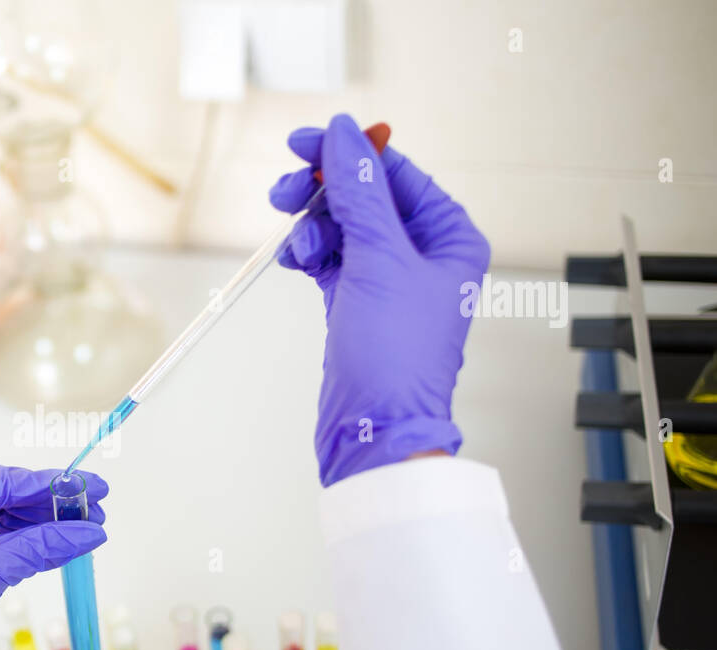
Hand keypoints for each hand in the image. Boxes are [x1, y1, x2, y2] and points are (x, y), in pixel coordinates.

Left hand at [0, 458, 107, 649]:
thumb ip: (37, 547)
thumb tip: (89, 533)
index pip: (0, 479)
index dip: (53, 486)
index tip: (95, 486)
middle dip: (45, 504)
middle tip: (92, 511)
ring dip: (31, 520)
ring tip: (75, 530)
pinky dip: (9, 536)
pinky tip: (44, 542)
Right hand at [268, 114, 490, 485]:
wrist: (374, 427)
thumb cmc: (396, 356)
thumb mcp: (379, 260)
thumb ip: (361, 192)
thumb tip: (345, 135)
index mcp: (450, 238)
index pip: (396, 174)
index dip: (350, 154)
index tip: (305, 142)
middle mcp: (423, 255)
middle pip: (364, 197)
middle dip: (324, 192)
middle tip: (286, 191)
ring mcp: (388, 280)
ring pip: (342, 227)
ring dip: (312, 227)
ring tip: (294, 244)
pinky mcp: (357, 303)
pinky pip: (329, 259)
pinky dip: (308, 254)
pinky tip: (294, 260)